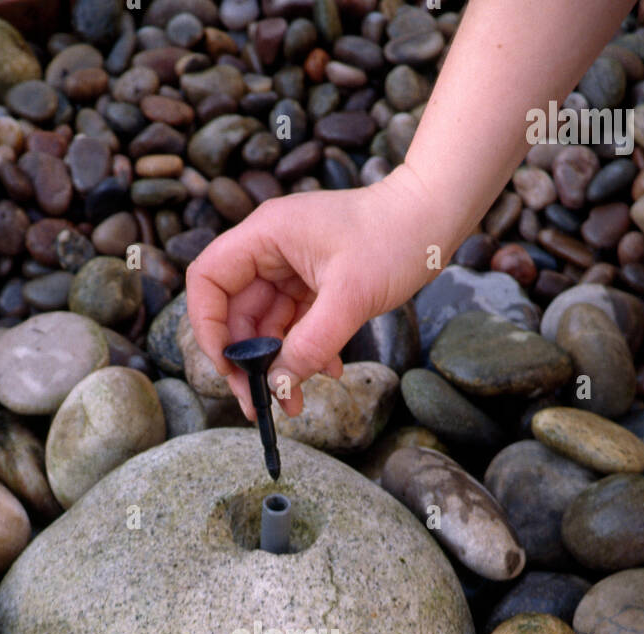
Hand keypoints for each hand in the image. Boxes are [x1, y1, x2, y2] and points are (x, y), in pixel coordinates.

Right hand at [185, 169, 438, 418]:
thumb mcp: (349, 299)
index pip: (208, 281)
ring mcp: (291, 267)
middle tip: (260, 404)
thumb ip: (308, 346)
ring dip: (277, 365)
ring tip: (294, 402)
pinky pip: (294, 325)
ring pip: (266, 325)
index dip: (208, 327)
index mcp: (265, 236)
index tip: (228, 367)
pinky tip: (327, 370)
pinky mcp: (314, 283)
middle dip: (246, 361)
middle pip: (235, 312)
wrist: (436, 219)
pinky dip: (304, 351)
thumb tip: (277, 387)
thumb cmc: (395, 239)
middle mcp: (271, 250)